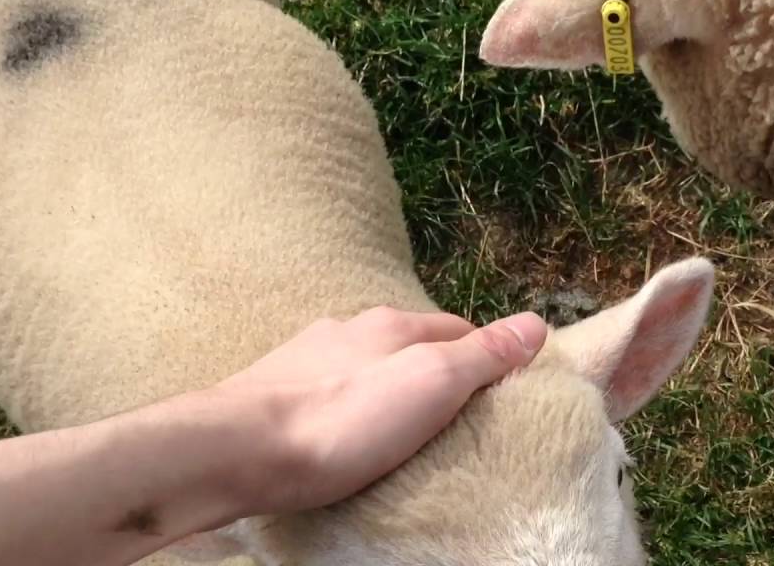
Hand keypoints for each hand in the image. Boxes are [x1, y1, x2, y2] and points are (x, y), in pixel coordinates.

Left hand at [211, 307, 548, 515]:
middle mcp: (349, 328)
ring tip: (396, 431)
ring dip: (384, 388)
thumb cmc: (343, 420)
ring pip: (364, 366)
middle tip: (452, 419)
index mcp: (393, 324)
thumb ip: (482, 354)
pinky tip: (342, 432)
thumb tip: (536, 323)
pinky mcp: (274, 389)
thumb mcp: (432, 384)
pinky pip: (326, 391)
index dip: (484, 359)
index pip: (459, 329)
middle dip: (433, 372)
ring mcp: (307, 356)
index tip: (498, 395)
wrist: (237, 450)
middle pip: (410, 346)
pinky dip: (345, 406)